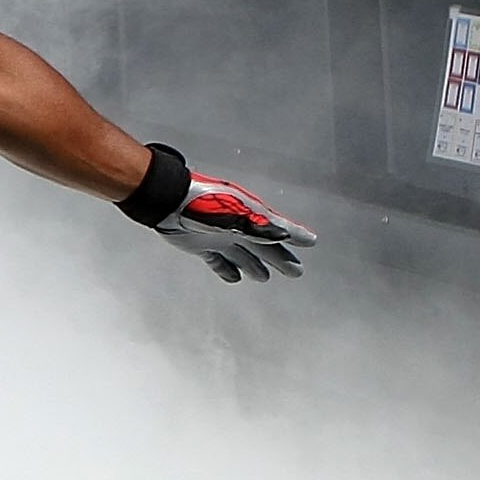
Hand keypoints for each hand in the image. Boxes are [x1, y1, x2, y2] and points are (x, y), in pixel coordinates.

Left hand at [156, 172, 318, 282]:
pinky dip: (226, 270)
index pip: (279, 228)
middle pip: (264, 247)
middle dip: (280, 259)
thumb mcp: (238, 216)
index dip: (296, 236)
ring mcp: (220, 236)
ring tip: (263, 277)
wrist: (168, 201)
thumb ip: (261, 229)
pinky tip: (234, 278)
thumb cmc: (204, 203)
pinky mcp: (201, 245)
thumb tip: (287, 236)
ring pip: (243, 255)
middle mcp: (239, 227)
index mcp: (251, 217)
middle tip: (295, 271)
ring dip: (254, 266)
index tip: (311, 242)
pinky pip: (218, 261)